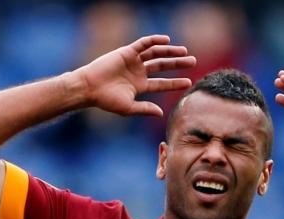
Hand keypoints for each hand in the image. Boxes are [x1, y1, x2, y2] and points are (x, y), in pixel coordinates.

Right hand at [78, 34, 195, 116]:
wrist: (89, 88)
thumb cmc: (106, 100)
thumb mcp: (128, 107)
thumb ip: (145, 108)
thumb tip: (161, 113)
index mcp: (139, 86)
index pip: (162, 83)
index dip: (175, 83)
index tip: (189, 82)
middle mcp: (138, 72)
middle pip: (162, 66)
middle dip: (177, 63)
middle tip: (193, 61)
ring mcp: (133, 61)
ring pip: (156, 54)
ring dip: (170, 52)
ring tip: (184, 52)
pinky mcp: (126, 52)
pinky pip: (143, 44)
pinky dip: (154, 41)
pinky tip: (167, 40)